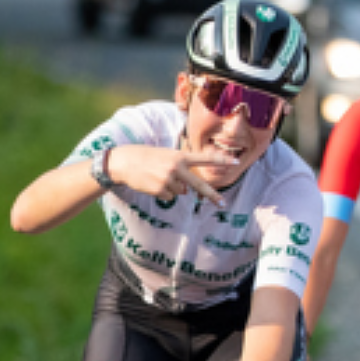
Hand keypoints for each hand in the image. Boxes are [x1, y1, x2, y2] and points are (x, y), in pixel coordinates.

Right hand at [108, 145, 238, 207]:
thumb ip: (181, 168)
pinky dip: (163, 193)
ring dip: (173, 188)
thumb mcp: (166, 156)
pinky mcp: (160, 190)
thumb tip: (189, 191)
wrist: (123, 162)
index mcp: (180, 156)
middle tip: (223, 204)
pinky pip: (170, 197)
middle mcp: (177, 168)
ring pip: (181, 192)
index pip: (205, 158)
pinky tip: (153, 183)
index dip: (221, 159)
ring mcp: (169, 180)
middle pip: (199, 185)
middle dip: (212, 196)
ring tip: (158, 177)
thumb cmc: (146, 157)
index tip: (236, 161)